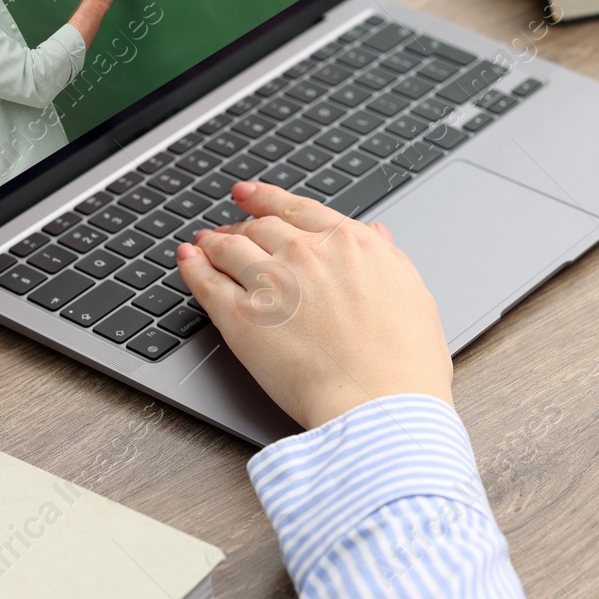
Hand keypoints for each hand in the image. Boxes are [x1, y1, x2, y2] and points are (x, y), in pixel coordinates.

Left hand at [175, 181, 453, 429]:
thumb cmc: (404, 360)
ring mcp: (271, 282)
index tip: (252, 194)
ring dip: (213, 241)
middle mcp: (307, 253)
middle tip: (230, 227)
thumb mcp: (411, 291)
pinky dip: (192, 267)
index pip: (297, 208)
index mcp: (349, 243)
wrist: (380, 403)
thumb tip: (376, 234)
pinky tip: (187, 261)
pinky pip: (206, 282)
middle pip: (261, 227)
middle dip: (242, 224)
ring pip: (229, 247)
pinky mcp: (242, 319)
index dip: (268, 198)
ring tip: (204, 243)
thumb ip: (386, 255)